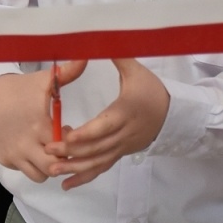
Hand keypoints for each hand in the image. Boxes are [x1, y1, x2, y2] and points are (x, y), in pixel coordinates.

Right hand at [0, 62, 85, 182]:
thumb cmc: (19, 89)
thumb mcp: (43, 81)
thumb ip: (67, 73)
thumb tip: (86, 55)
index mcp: (39, 126)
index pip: (66, 147)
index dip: (73, 143)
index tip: (69, 130)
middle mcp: (26, 145)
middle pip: (54, 167)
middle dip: (61, 160)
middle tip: (61, 146)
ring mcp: (14, 155)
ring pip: (39, 175)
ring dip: (47, 166)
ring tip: (47, 149)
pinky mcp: (4, 159)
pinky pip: (23, 170)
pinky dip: (30, 164)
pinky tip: (32, 149)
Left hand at [45, 59, 169, 190]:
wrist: (175, 114)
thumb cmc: (152, 90)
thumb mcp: (136, 71)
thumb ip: (118, 56)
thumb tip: (101, 37)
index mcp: (125, 112)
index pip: (104, 126)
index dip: (86, 133)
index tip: (66, 135)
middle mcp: (124, 133)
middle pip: (97, 147)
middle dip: (73, 152)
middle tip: (48, 151)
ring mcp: (122, 147)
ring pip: (98, 161)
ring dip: (76, 168)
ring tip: (53, 170)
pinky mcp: (120, 153)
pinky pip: (102, 168)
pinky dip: (85, 177)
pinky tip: (66, 185)